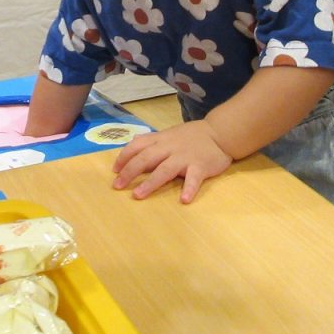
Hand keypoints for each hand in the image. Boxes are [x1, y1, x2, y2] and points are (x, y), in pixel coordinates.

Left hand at [111, 120, 232, 203]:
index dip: (124, 157)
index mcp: (160, 140)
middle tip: (118, 186)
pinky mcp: (201, 166)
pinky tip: (184, 200)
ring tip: (138, 195)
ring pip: (165, 169)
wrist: (219, 133)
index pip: (137, 146)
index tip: (114, 171)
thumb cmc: (191, 136)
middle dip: (130, 172)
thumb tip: (131, 146)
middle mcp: (169, 147)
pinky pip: (194, 178)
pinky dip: (189, 188)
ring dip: (151, 182)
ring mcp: (185, 157)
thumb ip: (151, 141)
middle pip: (146, 158)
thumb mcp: (168, 134)